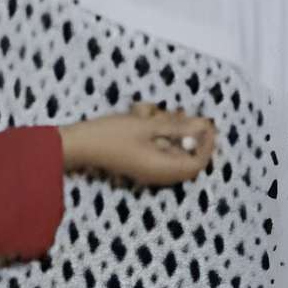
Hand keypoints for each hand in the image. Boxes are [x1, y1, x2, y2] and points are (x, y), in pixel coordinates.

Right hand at [61, 106, 219, 186]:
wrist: (79, 145)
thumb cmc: (111, 134)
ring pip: (172, 155)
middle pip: (187, 160)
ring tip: (163, 113)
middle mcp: (157, 175)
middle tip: (186, 116)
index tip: (208, 125)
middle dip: (190, 137)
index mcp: (161, 169)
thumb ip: (177, 127)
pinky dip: (161, 138)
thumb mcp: (147, 126)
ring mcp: (147, 172)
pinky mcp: (139, 165)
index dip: (206, 145)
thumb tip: (203, 127)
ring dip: (173, 134)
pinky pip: (159, 154)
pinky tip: (150, 119)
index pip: (197, 163)